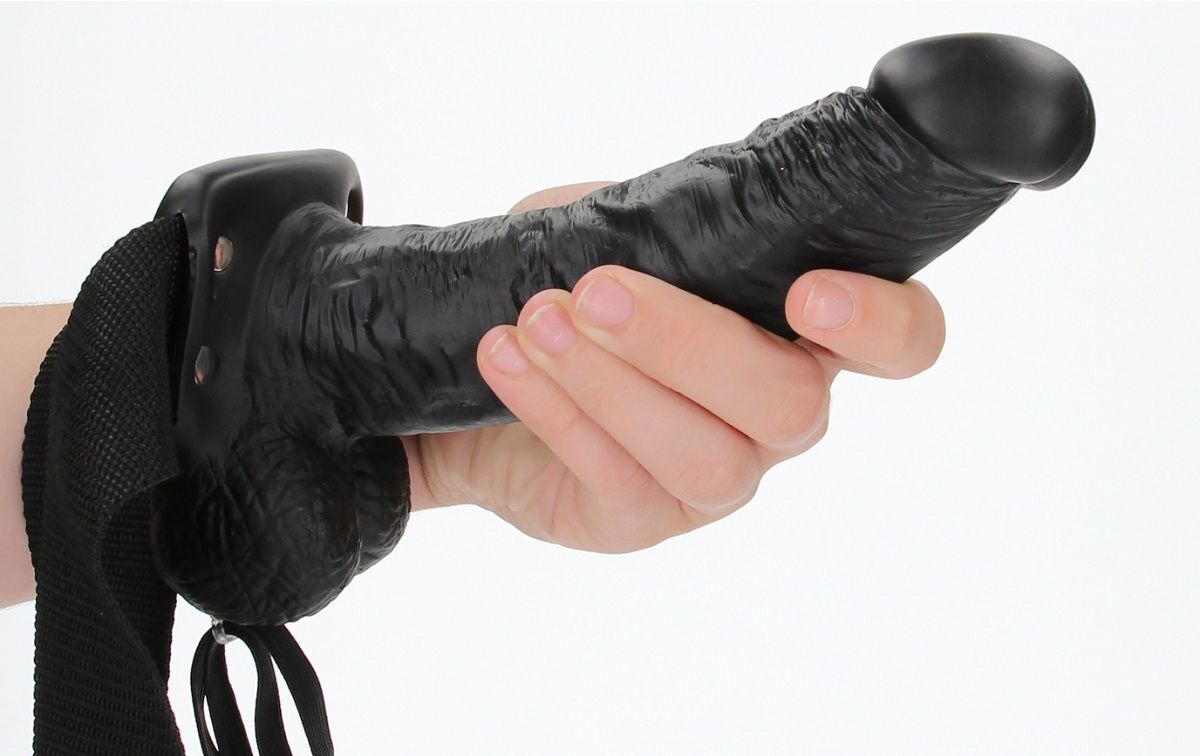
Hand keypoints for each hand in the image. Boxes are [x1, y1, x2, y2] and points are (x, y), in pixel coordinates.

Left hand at [400, 182, 945, 552]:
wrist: (483, 372)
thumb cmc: (568, 287)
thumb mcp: (611, 230)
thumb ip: (655, 222)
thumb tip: (660, 222)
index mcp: (798, 332)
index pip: (901, 340)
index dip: (882, 324)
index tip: (810, 294)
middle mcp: (777, 414)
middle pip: (790, 405)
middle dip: (688, 343)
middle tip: (596, 291)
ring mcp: (717, 477)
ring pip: (707, 455)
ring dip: (613, 383)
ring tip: (537, 322)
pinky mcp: (642, 520)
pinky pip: (617, 477)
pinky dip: (557, 410)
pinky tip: (506, 357)